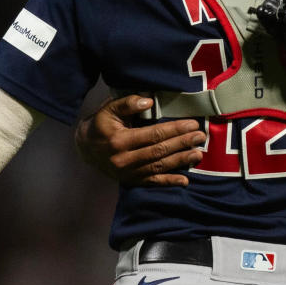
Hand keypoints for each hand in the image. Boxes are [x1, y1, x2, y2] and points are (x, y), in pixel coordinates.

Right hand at [75, 95, 205, 186]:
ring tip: (198, 154)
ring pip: (158, 167)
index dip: (175, 129)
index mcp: (119, 140)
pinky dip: (169, 182)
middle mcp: (124, 160)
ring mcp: (127, 173)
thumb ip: (127, 103)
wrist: (84, 148)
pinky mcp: (130, 181)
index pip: (153, 134)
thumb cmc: (101, 125)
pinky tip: (184, 181)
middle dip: (182, 143)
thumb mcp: (109, 109)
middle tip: (201, 136)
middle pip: (159, 151)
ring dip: (180, 161)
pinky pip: (152, 182)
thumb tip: (149, 102)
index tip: (192, 124)